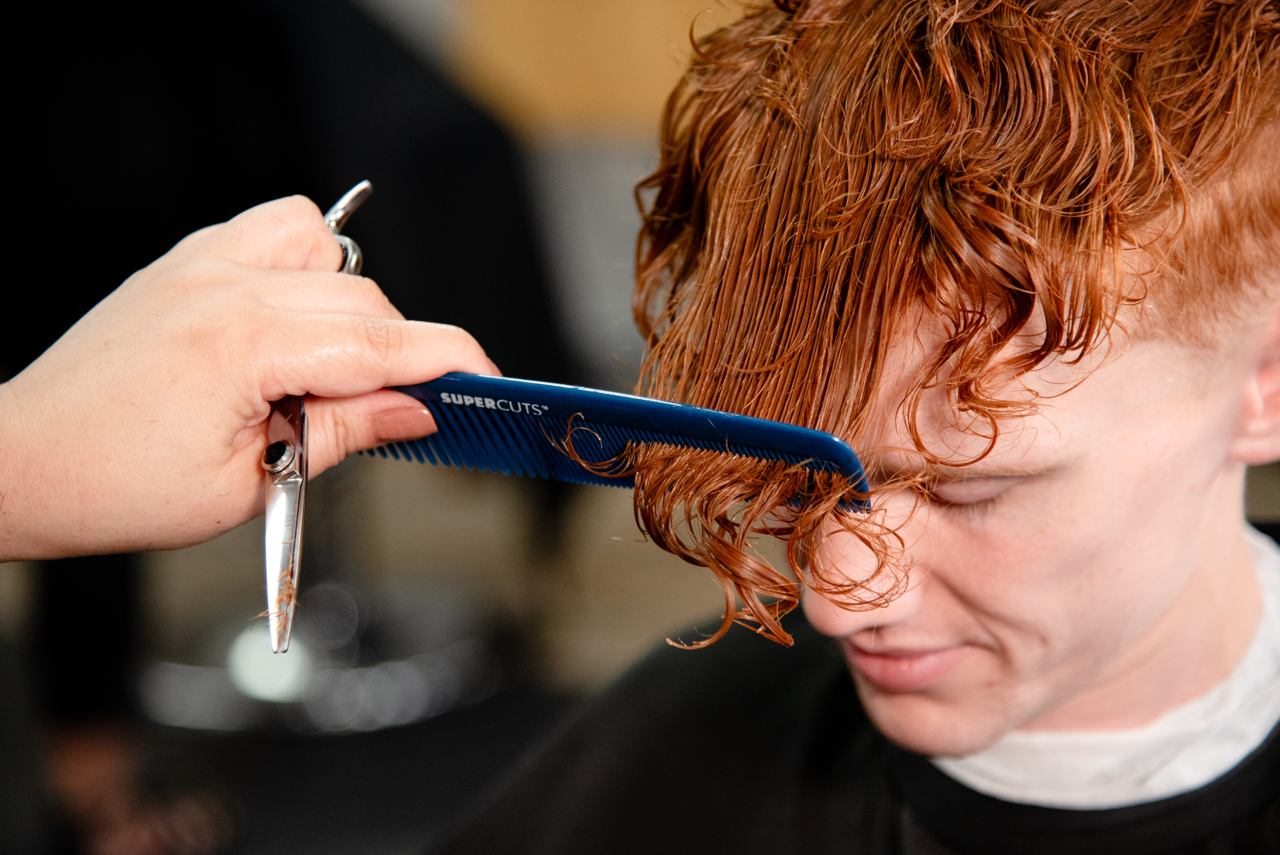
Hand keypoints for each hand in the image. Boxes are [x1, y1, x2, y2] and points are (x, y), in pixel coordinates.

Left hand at [0, 196, 496, 559]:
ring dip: (355, 304)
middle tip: (399, 414)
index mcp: (243, 345)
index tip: (488, 383)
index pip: (382, 342)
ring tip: (330, 367)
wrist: (24, 463)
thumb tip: (416, 410)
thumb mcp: (250, 482)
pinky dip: (308, 263)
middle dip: (403, 356)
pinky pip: (275, 228)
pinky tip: (297, 315)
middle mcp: (225, 287)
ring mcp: (203, 265)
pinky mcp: (188, 262)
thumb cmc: (114, 483)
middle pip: (366, 301)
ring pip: (329, 247)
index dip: (451, 363)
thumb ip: (344, 432)